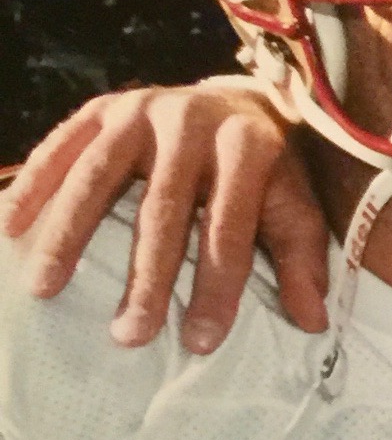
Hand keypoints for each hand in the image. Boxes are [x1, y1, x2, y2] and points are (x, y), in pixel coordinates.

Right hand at [0, 81, 327, 351]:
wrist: (237, 98)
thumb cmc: (265, 168)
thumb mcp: (294, 204)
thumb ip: (301, 258)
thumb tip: (313, 322)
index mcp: (248, 147)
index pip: (230, 227)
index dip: (217, 285)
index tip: (200, 341)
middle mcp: (192, 121)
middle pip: (163, 208)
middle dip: (146, 277)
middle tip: (128, 334)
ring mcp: (141, 108)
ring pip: (97, 176)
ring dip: (68, 235)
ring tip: (44, 289)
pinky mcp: (103, 106)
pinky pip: (60, 147)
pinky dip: (32, 187)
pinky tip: (10, 229)